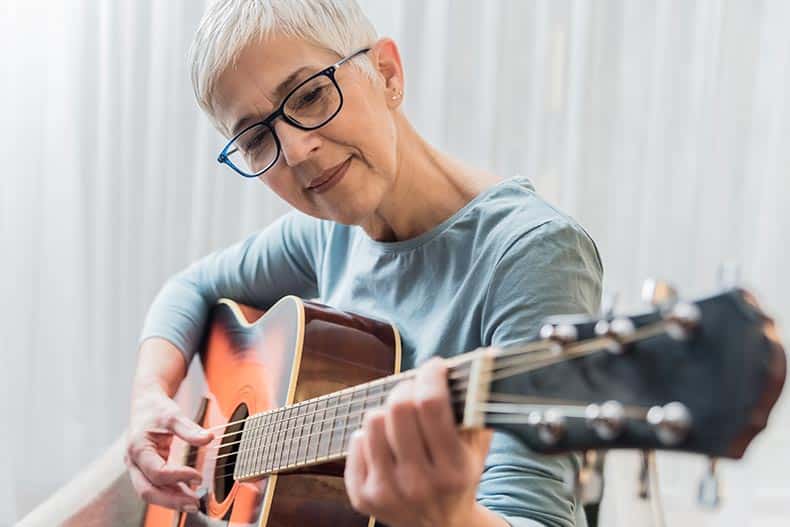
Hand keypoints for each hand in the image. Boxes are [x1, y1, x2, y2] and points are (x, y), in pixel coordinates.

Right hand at [125, 384, 213, 511]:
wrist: (144, 404)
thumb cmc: (156, 409)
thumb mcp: (173, 414)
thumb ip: (189, 428)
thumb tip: (208, 439)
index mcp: (138, 448)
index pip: (157, 472)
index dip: (178, 476)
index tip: (198, 476)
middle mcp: (134, 462)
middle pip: (147, 491)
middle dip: (171, 500)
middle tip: (194, 504)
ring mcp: (138, 468)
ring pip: (150, 493)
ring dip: (171, 501)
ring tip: (194, 503)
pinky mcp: (145, 470)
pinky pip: (155, 487)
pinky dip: (170, 493)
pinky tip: (187, 495)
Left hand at [344, 357, 493, 526]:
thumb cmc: (460, 476)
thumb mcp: (477, 447)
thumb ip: (480, 406)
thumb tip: (487, 356)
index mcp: (454, 469)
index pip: (432, 405)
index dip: (431, 375)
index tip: (435, 366)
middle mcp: (420, 484)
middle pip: (399, 408)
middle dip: (406, 388)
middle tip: (414, 388)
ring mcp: (388, 492)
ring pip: (372, 421)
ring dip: (387, 412)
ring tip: (400, 420)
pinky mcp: (363, 497)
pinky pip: (355, 442)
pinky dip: (368, 436)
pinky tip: (385, 444)